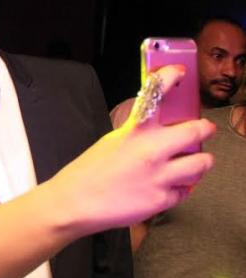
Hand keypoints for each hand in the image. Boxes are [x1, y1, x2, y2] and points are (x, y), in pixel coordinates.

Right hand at [49, 65, 214, 235]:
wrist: (73, 204)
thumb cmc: (87, 173)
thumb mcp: (112, 141)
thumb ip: (138, 133)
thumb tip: (163, 130)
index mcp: (135, 131)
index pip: (157, 93)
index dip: (171, 77)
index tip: (179, 73)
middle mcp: (152, 150)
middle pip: (197, 131)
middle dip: (204, 130)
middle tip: (203, 131)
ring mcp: (160, 176)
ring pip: (202, 164)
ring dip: (199, 162)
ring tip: (190, 164)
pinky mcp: (162, 200)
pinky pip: (185, 191)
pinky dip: (178, 189)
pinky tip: (164, 188)